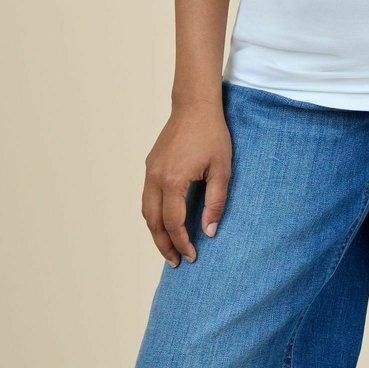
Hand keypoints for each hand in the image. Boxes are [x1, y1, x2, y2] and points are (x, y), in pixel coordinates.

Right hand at [141, 101, 231, 266]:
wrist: (195, 105)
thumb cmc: (212, 135)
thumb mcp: (222, 169)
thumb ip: (215, 202)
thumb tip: (208, 232)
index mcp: (173, 181)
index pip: (174, 223)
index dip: (182, 243)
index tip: (192, 256)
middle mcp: (156, 178)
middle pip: (153, 222)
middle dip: (164, 245)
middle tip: (176, 262)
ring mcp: (150, 170)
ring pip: (146, 211)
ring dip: (156, 231)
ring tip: (169, 247)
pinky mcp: (150, 165)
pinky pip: (147, 197)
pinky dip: (153, 215)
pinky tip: (165, 221)